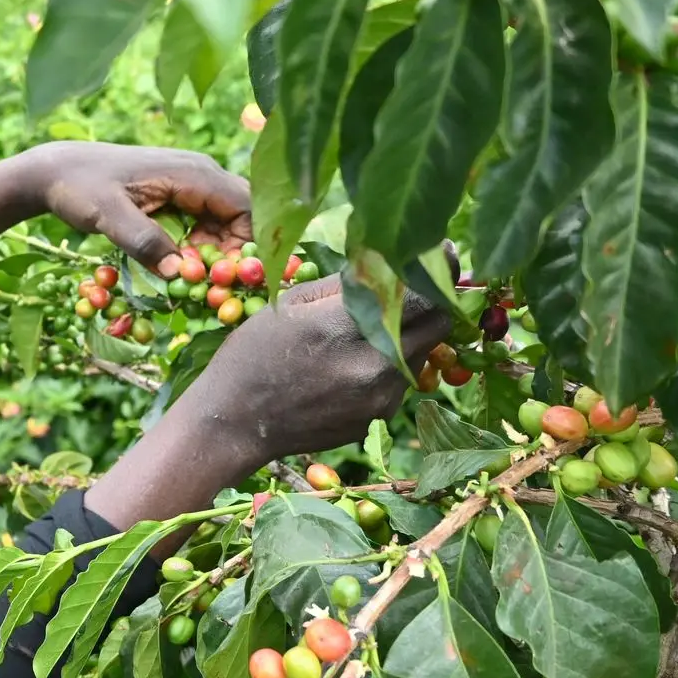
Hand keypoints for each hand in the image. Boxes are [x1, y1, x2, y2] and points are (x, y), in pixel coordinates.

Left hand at [24, 143, 251, 279]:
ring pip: (226, 224)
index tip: (234, 278)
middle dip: (238, 253)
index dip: (250, 244)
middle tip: (217, 286)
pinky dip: (202, 250)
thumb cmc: (80, 186)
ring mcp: (191, 185)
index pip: (247, 207)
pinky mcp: (179, 198)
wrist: (57, 171)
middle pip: (243, 216)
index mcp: (193, 173)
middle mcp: (200, 175)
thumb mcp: (107, 215)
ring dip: (219, 254)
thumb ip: (142, 240)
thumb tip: (178, 274)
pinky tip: (182, 268)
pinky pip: (206, 226)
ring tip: (196, 282)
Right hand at [188, 273, 451, 463]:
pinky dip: (388, 366)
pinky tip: (352, 365)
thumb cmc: (252, 354)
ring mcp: (379, 398)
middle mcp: (373, 366)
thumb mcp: (290, 304)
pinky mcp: (377, 419)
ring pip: (420, 353)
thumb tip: (392, 258)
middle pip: (437, 324)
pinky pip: (399, 382)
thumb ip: (347, 283)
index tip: (444, 254)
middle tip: (414, 289)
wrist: (234, 424)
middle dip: (430, 303)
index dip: (440, 272)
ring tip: (368, 331)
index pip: (423, 296)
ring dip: (408, 335)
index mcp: (347, 327)